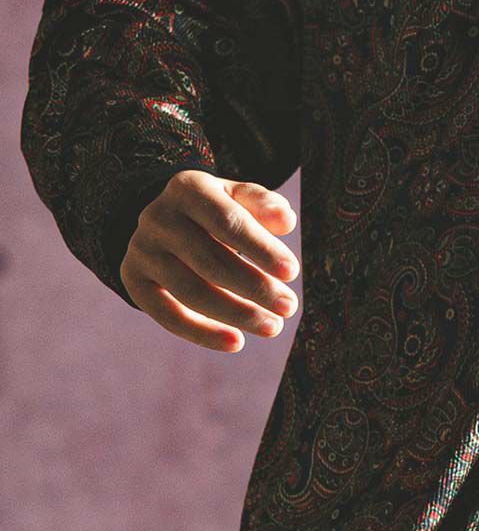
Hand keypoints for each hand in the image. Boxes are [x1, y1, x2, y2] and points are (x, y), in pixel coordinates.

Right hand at [119, 170, 299, 352]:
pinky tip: (236, 342)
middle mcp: (158, 218)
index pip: (228, 222)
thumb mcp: (238, 196)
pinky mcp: (133, 280)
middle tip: (288, 307)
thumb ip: (264, 204)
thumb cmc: (217, 209)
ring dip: (235, 314)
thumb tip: (286, 221)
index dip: (261, 249)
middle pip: (210, 261)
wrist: (165, 218)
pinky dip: (202, 333)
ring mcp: (141, 250)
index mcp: (187, 189)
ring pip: (190, 292)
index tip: (292, 272)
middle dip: (254, 287)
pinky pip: (166, 314)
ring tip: (271, 326)